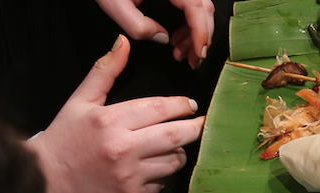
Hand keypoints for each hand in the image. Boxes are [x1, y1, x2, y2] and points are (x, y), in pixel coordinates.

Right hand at [28, 37, 204, 192]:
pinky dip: (164, 173)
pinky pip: (163, 183)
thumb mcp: (80, 100)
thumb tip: (124, 42)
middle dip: (194, 128)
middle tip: (202, 123)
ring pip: (174, 161)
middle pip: (175, 136)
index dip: (180, 105)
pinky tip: (154, 166)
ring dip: (180, 152)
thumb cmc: (66, 137)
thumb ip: (105, 71)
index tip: (191, 105)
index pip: (158, 108)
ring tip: (176, 145)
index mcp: (110, 120)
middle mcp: (123, 148)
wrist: (49, 181)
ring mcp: (130, 175)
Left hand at [94, 0, 215, 66]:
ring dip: (196, 32)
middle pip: (204, 8)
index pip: (196, 7)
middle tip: (192, 60)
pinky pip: (191, 5)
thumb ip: (137, 25)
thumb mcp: (115, 4)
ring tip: (179, 51)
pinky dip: (189, 23)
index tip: (199, 54)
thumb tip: (163, 39)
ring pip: (200, 7)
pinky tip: (175, 37)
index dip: (201, 32)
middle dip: (202, 37)